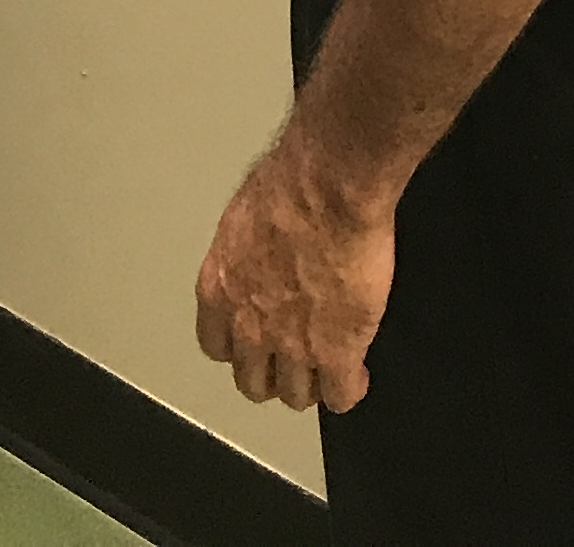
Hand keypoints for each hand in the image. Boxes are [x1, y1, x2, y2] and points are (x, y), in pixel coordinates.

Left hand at [193, 125, 396, 411]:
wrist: (329, 185)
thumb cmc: (291, 178)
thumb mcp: (247, 217)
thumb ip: (247, 255)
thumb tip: (261, 258)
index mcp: (219, 288)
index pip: (215, 345)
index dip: (240, 346)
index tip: (256, 340)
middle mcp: (248, 325)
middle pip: (252, 382)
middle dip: (272, 373)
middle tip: (293, 360)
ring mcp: (292, 346)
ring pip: (295, 395)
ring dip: (311, 384)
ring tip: (327, 370)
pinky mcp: (337, 353)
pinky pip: (340, 395)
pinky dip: (348, 389)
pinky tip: (357, 374)